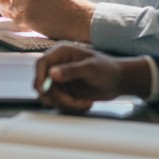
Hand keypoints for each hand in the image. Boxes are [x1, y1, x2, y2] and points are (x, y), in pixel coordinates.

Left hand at [0, 0, 94, 40]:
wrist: (80, 19)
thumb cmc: (72, 0)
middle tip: (25, 6)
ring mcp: (29, 2)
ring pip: (12, 5)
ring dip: (18, 11)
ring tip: (29, 15)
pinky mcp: (29, 17)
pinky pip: (16, 19)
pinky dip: (21, 22)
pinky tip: (30, 23)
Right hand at [35, 43, 151, 112]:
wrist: (119, 82)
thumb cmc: (107, 69)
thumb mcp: (91, 69)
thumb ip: (71, 71)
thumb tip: (51, 73)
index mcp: (61, 53)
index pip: (42, 63)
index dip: (39, 76)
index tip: (42, 90)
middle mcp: (57, 64)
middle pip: (43, 82)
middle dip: (57, 96)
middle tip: (72, 102)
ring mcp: (60, 78)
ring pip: (50, 95)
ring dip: (65, 103)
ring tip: (84, 104)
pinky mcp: (64, 90)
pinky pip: (58, 101)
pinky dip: (70, 106)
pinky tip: (85, 104)